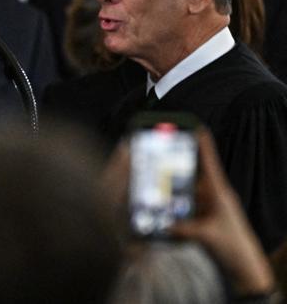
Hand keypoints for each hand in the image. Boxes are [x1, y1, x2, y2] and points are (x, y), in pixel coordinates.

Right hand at [169, 129, 274, 296]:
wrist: (244, 269)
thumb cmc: (234, 247)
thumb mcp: (206, 235)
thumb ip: (182, 228)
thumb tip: (160, 222)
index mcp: (218, 191)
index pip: (209, 160)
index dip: (201, 141)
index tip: (191, 124)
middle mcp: (212, 195)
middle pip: (191, 171)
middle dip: (174, 160)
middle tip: (156, 149)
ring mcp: (206, 207)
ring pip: (184, 188)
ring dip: (169, 184)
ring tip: (150, 176)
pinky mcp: (200, 219)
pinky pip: (182, 205)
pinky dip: (170, 202)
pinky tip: (156, 203)